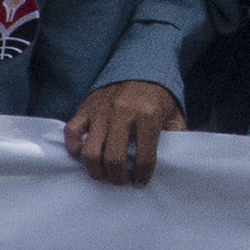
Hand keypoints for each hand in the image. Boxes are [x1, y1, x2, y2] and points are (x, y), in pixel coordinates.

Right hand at [66, 79, 182, 186]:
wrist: (139, 67)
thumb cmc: (157, 97)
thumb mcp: (174, 115)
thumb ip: (176, 137)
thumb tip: (174, 161)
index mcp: (147, 115)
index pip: (144, 157)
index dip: (142, 176)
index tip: (140, 182)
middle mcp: (122, 113)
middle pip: (114, 159)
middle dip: (118, 178)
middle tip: (121, 180)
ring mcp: (100, 110)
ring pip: (90, 151)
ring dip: (96, 170)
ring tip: (104, 173)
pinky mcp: (85, 108)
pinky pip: (72, 133)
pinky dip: (75, 148)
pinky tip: (84, 155)